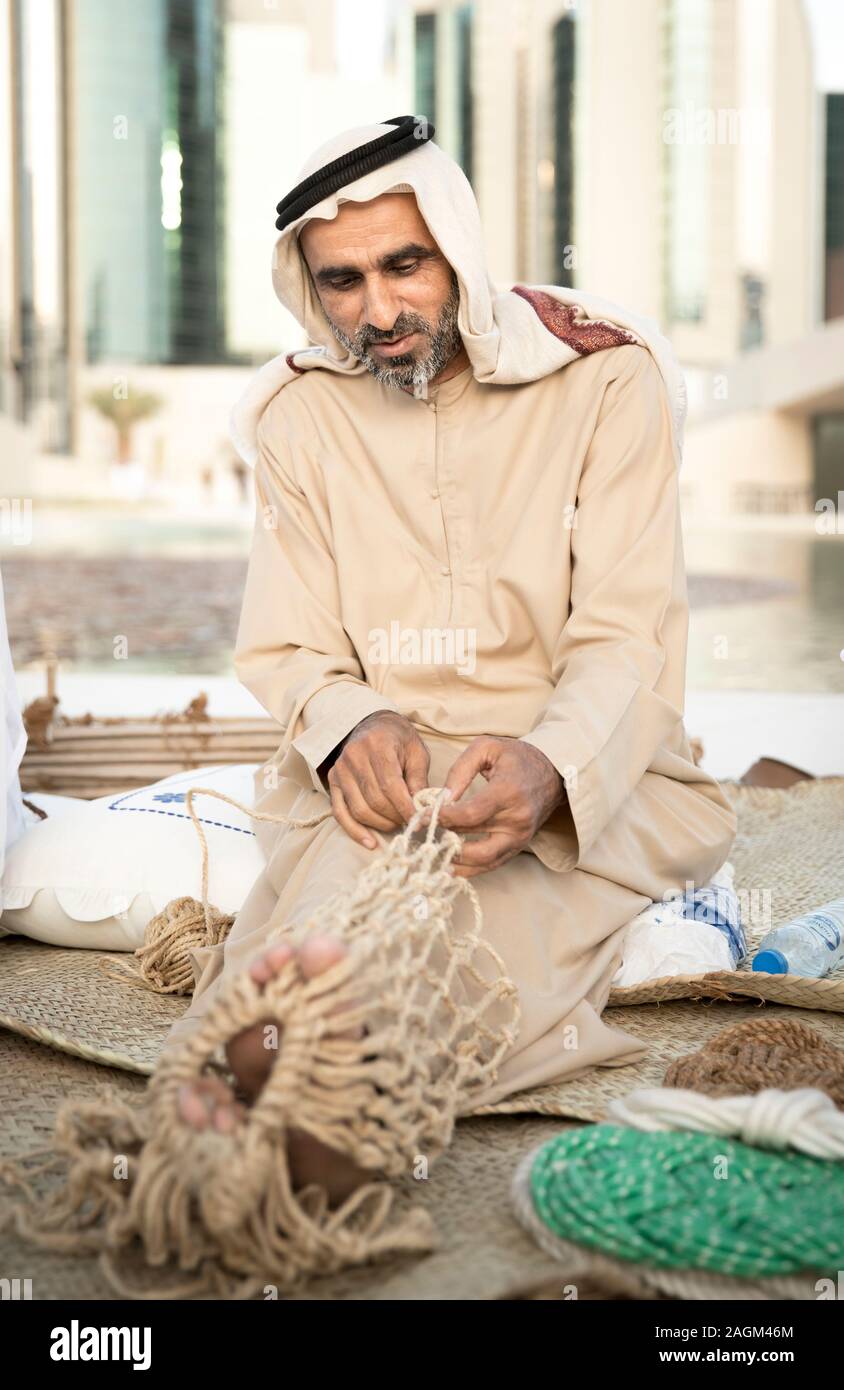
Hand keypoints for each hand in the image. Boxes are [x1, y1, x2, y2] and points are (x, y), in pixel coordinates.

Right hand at [326, 711, 430, 849]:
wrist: (373, 724)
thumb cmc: (399, 739)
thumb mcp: (417, 752)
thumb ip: (419, 779)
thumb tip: (422, 809)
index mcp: (377, 745)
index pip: (390, 785)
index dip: (405, 807)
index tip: (419, 820)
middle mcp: (354, 756)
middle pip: (374, 799)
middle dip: (395, 817)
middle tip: (410, 823)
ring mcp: (340, 769)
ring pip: (358, 809)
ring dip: (380, 825)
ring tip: (396, 825)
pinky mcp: (332, 781)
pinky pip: (340, 812)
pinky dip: (355, 831)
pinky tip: (370, 842)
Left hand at [435, 737, 564, 877]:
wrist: (553, 772)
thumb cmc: (517, 757)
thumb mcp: (486, 748)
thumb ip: (460, 770)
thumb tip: (441, 798)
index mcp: (507, 792)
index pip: (470, 815)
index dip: (444, 819)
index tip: (422, 816)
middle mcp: (517, 819)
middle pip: (475, 842)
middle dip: (445, 841)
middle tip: (423, 835)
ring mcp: (520, 836)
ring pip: (483, 860)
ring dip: (456, 861)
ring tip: (433, 852)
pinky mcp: (520, 846)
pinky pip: (493, 864)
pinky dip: (471, 869)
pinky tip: (450, 866)